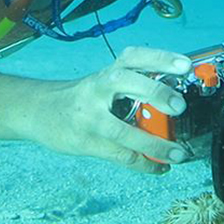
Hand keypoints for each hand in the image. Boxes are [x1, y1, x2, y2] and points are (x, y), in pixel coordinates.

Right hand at [28, 47, 192, 172]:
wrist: (38, 110)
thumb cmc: (83, 97)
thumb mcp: (104, 84)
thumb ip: (134, 88)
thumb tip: (176, 98)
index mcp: (107, 72)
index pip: (135, 57)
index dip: (161, 58)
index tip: (185, 65)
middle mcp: (98, 88)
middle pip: (127, 82)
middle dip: (157, 92)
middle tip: (179, 106)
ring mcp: (90, 117)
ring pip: (125, 131)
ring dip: (156, 145)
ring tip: (178, 154)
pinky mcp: (86, 141)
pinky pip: (121, 155)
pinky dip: (144, 163)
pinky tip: (159, 166)